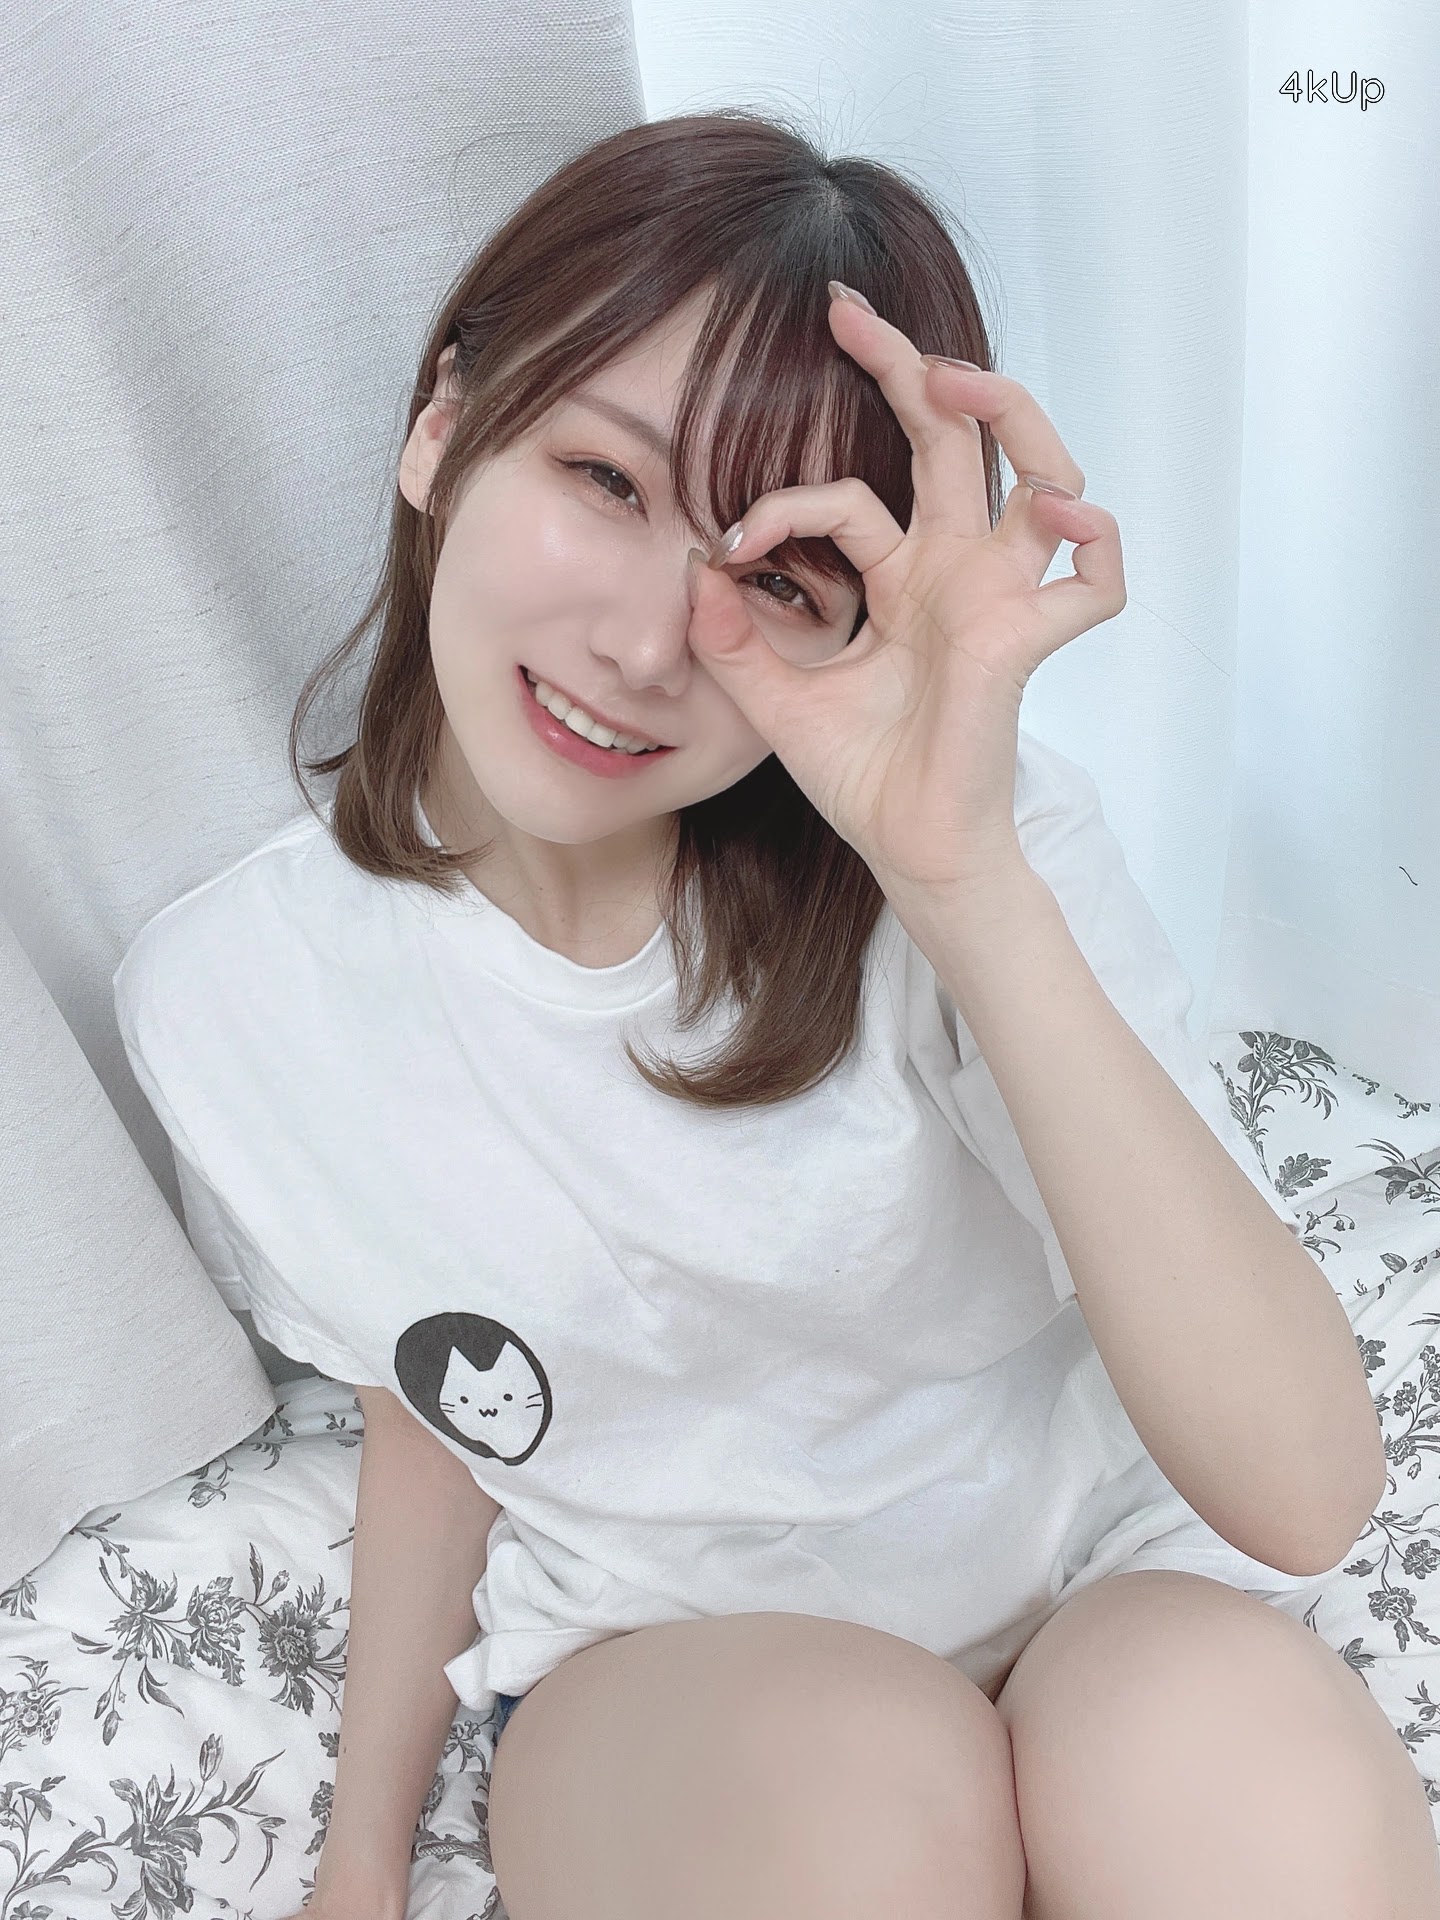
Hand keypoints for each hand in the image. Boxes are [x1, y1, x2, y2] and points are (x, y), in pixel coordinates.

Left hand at [685, 284, 1125, 899]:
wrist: (906, 848)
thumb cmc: (859, 776)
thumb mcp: (776, 699)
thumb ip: (733, 638)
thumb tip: (693, 565)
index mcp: (902, 578)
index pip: (852, 499)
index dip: (787, 501)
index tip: (728, 541)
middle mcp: (956, 572)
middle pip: (955, 440)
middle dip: (910, 367)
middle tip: (849, 312)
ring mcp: (999, 599)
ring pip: (1040, 475)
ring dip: (1010, 415)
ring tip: (957, 378)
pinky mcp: (1027, 641)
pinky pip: (1095, 583)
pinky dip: (1096, 545)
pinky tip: (1063, 514)